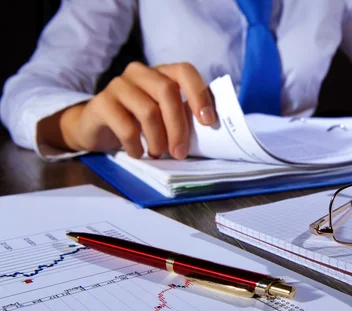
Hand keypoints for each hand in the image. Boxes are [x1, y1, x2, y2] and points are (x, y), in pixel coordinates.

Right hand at [57, 62, 217, 158]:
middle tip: (180, 152)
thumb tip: (211, 128)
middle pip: (167, 92)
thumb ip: (184, 115)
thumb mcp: (163, 116)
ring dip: (158, 139)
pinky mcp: (100, 103)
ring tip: (158, 154)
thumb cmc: (138, 122)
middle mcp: (139, 72)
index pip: (185, 71)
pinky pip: (126, 126)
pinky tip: (138, 153)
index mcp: (161, 72)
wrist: (96, 128)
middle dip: (178, 126)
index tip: (208, 122)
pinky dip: (136, 145)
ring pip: (148, 110)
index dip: (199, 94)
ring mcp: (118, 85)